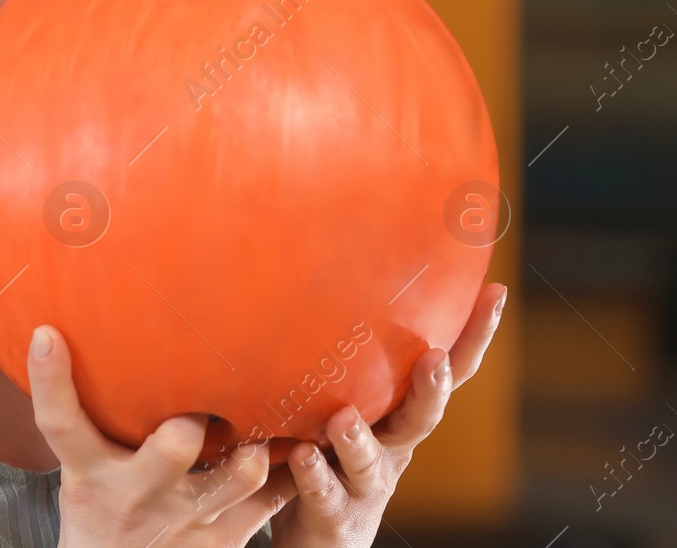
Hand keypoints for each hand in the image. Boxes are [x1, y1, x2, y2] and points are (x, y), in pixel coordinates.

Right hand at [28, 325, 291, 547]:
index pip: (60, 424)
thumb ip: (86, 419)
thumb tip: (62, 335)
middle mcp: (138, 493)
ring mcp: (186, 520)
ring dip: (258, 441)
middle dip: (197, 412)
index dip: (51, 379)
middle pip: (173, 446)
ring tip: (270, 410)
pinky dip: (289, 471)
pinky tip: (300, 444)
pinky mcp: (224, 540)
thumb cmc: (100, 510)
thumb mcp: (81, 471)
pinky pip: (271, 501)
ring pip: (242, 473)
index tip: (47, 336)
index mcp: (91, 473)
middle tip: (208, 385)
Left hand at [267, 282, 507, 546]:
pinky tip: (301, 454)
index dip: (474, 337)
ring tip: (342, 418)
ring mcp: (366, 484)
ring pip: (370, 461)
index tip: (496, 293)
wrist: (320, 539)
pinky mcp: (333, 514)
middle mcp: (392, 447)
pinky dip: (313, 474)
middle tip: (432, 359)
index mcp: (400, 413)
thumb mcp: (343, 404)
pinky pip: (323, 493)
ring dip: (359, 439)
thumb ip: (345, 361)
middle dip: (431, 390)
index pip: (445, 373)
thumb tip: (336, 276)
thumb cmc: (331, 454)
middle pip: (422, 419)